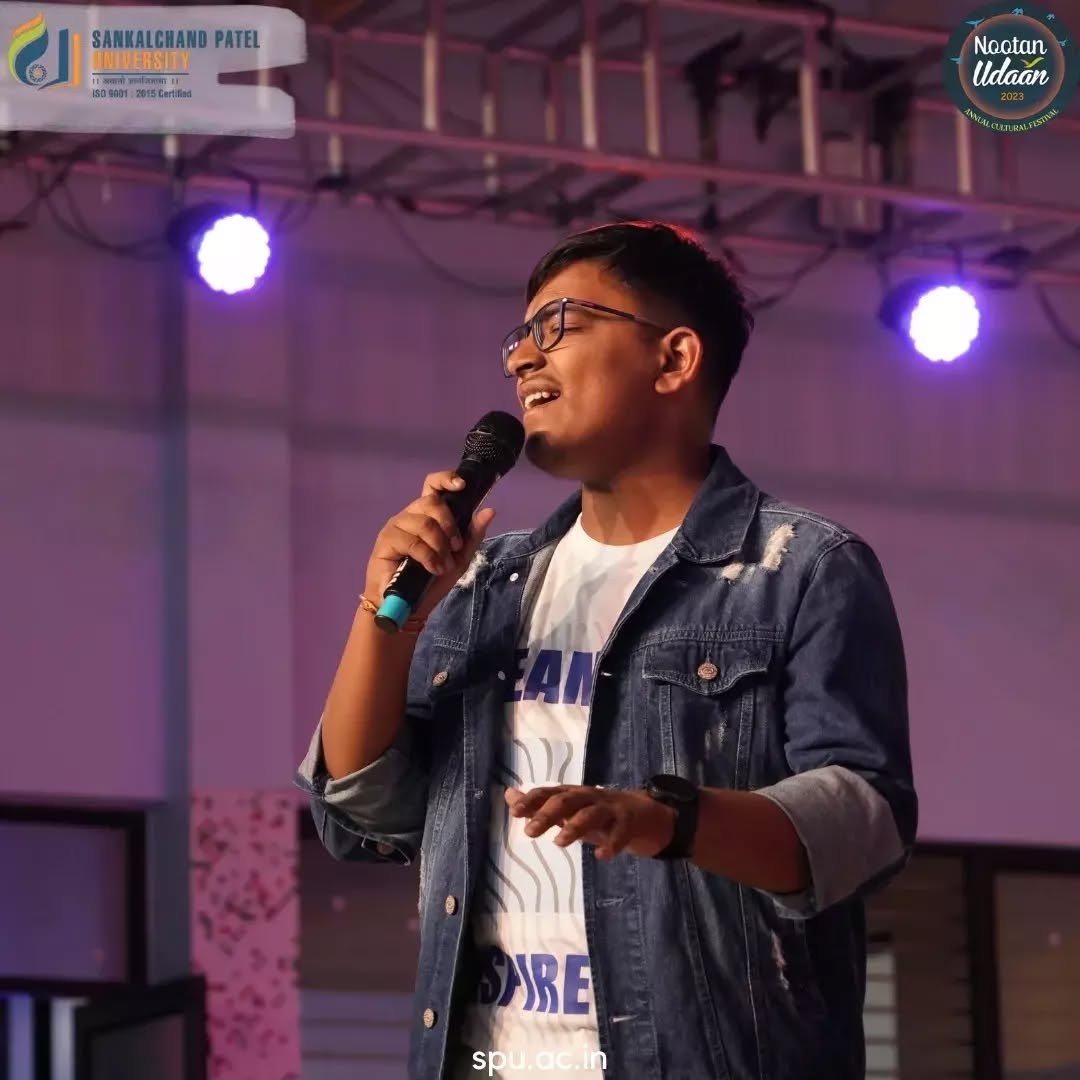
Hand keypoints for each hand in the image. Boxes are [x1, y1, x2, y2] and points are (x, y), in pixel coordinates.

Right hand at [364, 470, 495, 619]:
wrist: (410, 606)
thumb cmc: (432, 580)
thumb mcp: (460, 558)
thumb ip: (472, 535)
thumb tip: (490, 510)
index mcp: (428, 515)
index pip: (433, 486)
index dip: (446, 479)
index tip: (461, 485)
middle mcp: (411, 515)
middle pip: (432, 501)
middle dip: (450, 525)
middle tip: (455, 548)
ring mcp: (397, 525)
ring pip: (424, 522)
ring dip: (439, 546)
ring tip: (442, 565)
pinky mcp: (386, 540)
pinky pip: (412, 541)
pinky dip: (427, 556)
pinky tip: (432, 568)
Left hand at [505, 785, 675, 860]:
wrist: (640, 812)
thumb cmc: (595, 812)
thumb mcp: (567, 807)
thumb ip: (538, 804)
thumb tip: (508, 795)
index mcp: (572, 794)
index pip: (549, 793)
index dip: (532, 800)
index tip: (515, 812)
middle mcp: (589, 797)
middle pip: (567, 800)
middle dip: (548, 814)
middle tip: (530, 832)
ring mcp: (609, 808)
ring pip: (591, 813)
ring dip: (575, 826)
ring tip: (559, 843)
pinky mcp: (628, 822)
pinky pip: (620, 832)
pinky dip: (612, 843)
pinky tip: (601, 856)